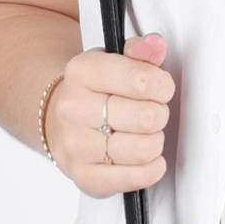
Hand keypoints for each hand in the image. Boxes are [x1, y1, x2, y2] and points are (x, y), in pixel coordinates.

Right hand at [44, 34, 173, 196]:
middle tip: (152, 113)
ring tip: (145, 134)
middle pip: (147, 117)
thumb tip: (155, 45)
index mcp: (81, 71)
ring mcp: (75, 144)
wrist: (61, 122)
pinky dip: (151, 169)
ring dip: (155, 143)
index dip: (163, 86)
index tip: (160, 89)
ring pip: (143, 149)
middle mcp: (72, 108)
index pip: (142, 80)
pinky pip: (135, 178)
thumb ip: (140, 52)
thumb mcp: (116, 62)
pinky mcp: (84, 176)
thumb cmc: (97, 92)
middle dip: (159, 115)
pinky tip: (145, 158)